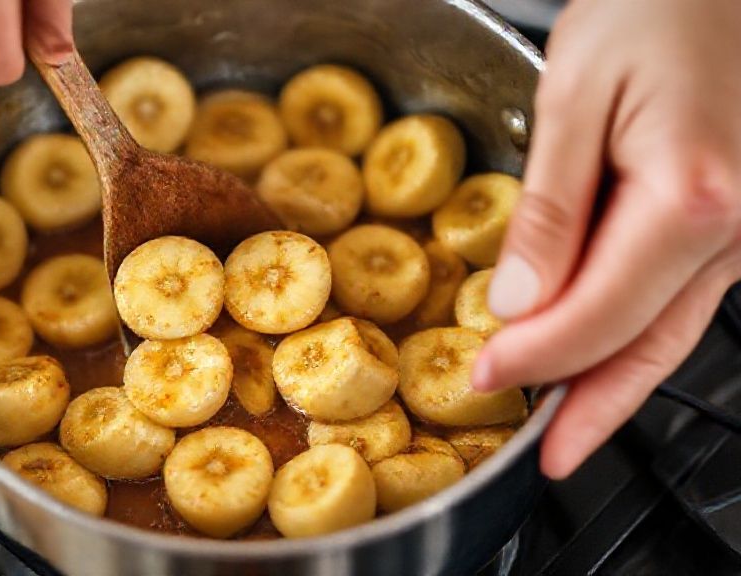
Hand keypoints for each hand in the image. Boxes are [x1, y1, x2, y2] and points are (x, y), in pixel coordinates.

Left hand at [473, 0, 740, 478]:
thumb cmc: (658, 7)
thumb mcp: (578, 97)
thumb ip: (552, 211)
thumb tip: (521, 304)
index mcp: (693, 196)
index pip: (596, 315)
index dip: (534, 358)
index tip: (482, 377)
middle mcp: (739, 224)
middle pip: (649, 344)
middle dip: (590, 408)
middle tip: (547, 456)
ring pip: (671, 329)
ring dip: (614, 380)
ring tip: (568, 424)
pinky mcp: (739, 218)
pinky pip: (683, 295)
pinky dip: (636, 332)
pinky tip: (599, 351)